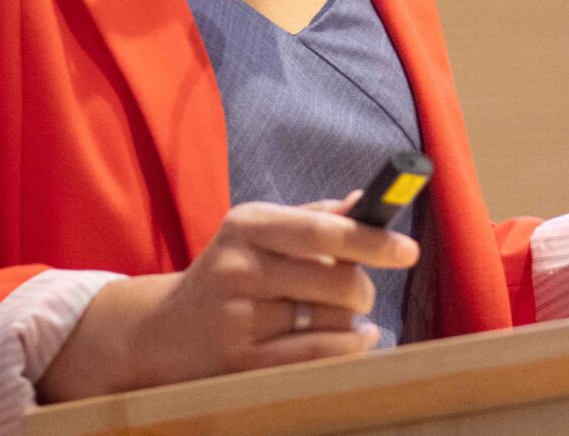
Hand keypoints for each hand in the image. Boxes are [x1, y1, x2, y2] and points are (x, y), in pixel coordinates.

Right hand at [38, 193, 417, 400]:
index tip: (408, 251)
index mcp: (248, 225)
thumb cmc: (229, 274)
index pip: (322, 230)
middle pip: (336, 282)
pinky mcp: (242, 364)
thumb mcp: (259, 233)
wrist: (160, 332)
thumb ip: (316, 217)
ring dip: (354, 322)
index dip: (372, 240)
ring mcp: (238, 319)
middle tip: (360, 292)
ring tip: (344, 317)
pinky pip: (319, 357)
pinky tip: (352, 341)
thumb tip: (367, 202)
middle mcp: (239, 268)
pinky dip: (348, 349)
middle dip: (363, 289)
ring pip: (332, 322)